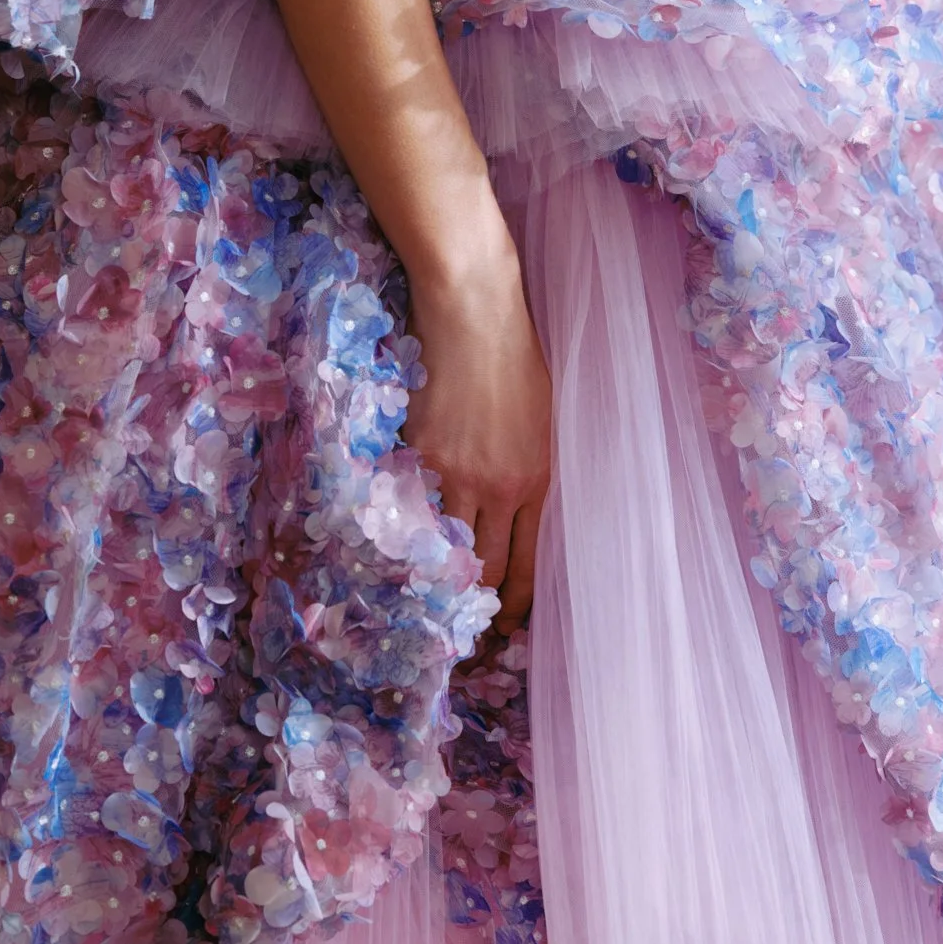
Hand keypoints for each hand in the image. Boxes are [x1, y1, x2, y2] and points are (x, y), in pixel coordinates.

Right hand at [407, 261, 552, 630]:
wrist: (473, 314)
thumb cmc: (514, 358)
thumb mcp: (541, 421)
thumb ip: (529, 472)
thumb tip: (515, 515)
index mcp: (536, 479)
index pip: (526, 565)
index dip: (513, 605)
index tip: (504, 625)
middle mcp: (498, 487)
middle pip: (484, 570)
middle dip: (475, 607)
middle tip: (464, 629)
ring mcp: (453, 474)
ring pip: (445, 550)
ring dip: (437, 578)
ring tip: (428, 601)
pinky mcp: (416, 455)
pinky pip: (411, 511)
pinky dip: (407, 536)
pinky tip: (401, 552)